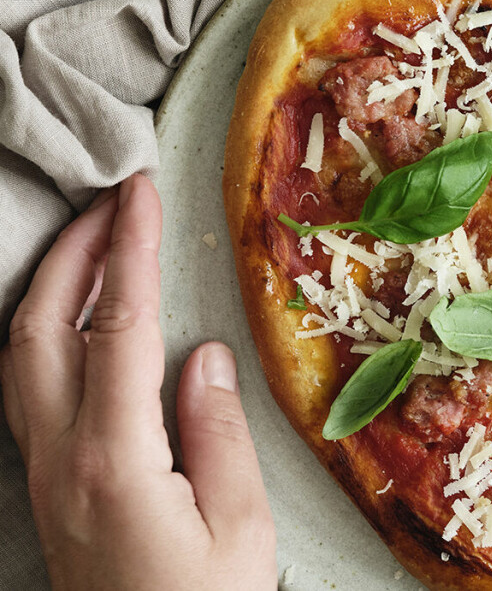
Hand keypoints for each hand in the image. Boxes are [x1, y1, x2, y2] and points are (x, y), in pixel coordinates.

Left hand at [0, 175, 275, 589]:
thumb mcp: (239, 526)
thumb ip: (218, 432)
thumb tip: (202, 357)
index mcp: (114, 460)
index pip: (117, 329)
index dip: (130, 253)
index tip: (141, 195)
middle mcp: (60, 458)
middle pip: (39, 328)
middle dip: (72, 252)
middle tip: (111, 202)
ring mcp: (43, 473)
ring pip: (17, 356)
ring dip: (50, 288)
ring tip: (94, 246)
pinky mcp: (47, 486)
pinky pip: (25, 387)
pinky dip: (44, 331)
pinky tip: (76, 320)